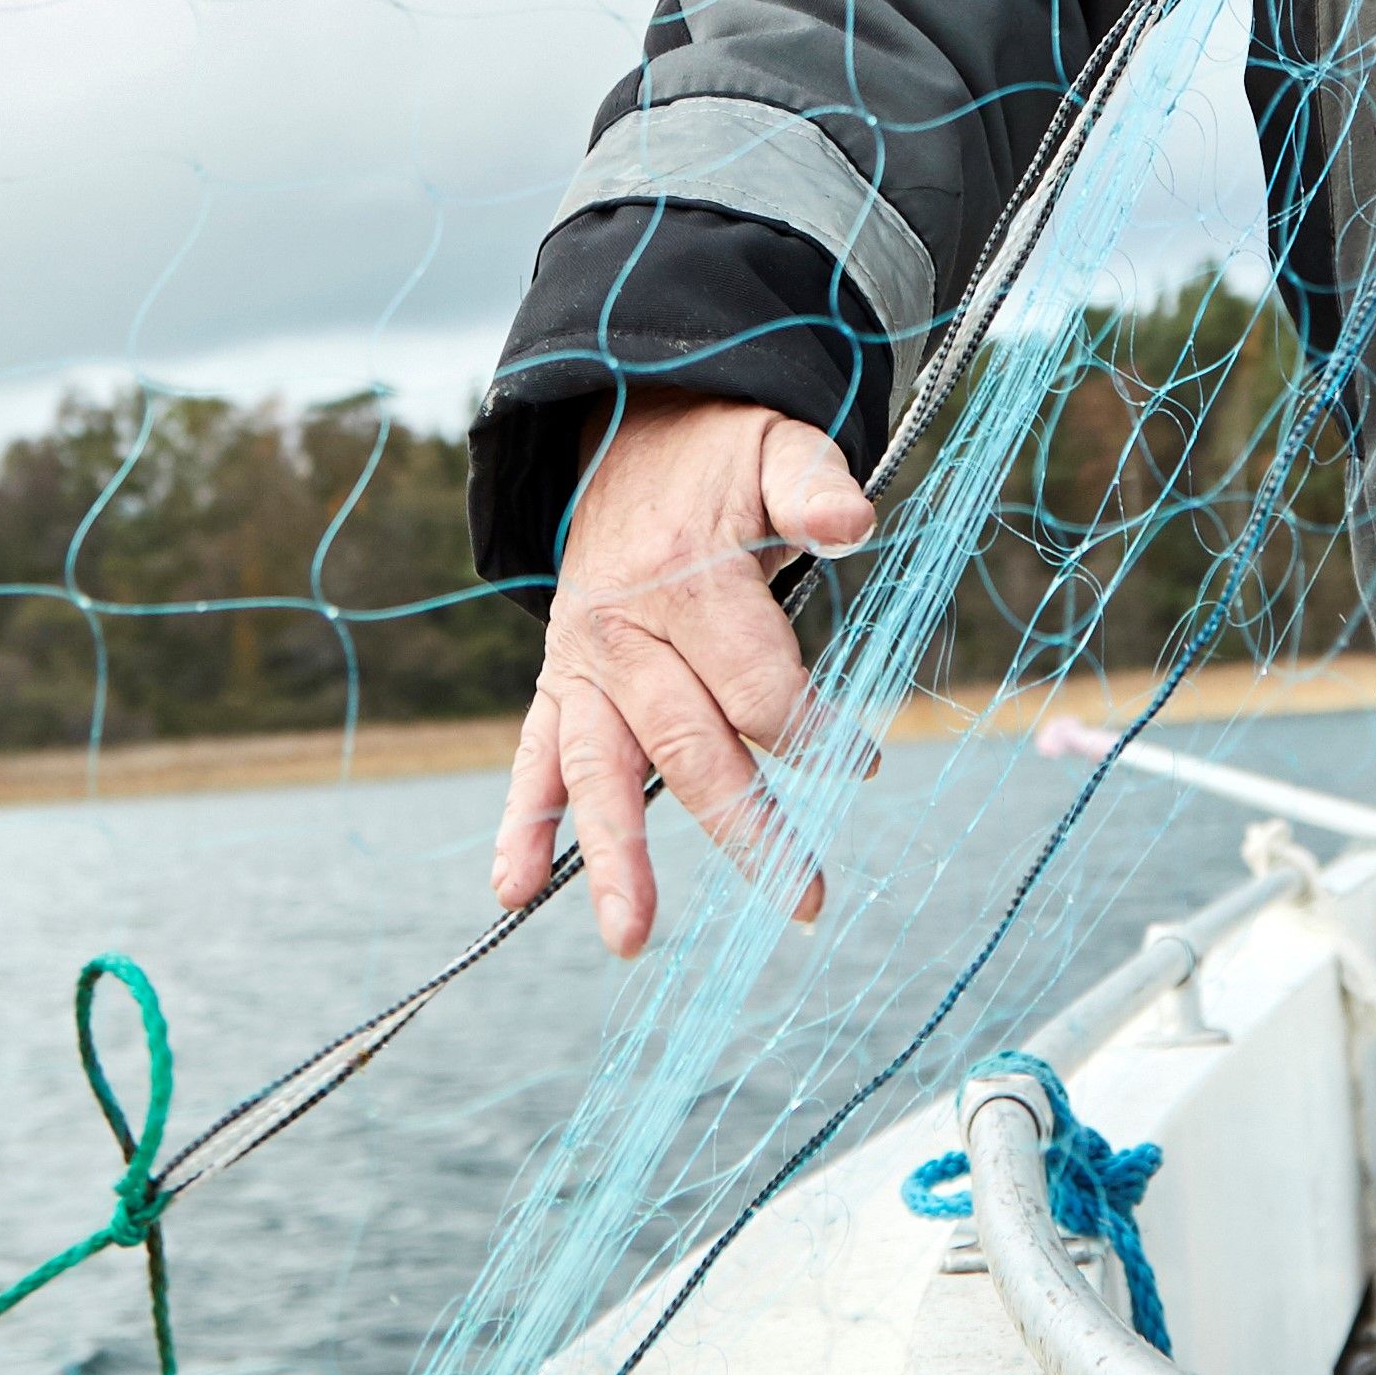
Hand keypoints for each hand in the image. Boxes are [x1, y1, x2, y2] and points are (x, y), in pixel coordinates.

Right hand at [491, 391, 877, 956]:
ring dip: (615, 857)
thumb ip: (815, 484)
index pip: (755, 684)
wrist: (630, 437)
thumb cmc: (723, 457)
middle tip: (803, 899)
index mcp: (686, 579)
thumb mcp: (775, 444)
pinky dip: (520, 825)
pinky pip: (534, 760)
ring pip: (600, 771)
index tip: (864, 764)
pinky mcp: (558, 684)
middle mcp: (624, 631)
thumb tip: (855, 522)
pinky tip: (512, 893)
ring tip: (631, 937)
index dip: (815, 731)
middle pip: (689, 745)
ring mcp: (584, 665)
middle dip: (747, 827)